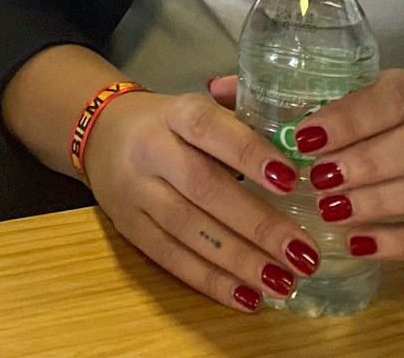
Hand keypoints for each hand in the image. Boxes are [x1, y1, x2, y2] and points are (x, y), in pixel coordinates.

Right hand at [80, 90, 320, 313]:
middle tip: (303, 253)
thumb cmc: (170, 123)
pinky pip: (171, 259)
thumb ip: (246, 118)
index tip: (291, 180)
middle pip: (204, 188)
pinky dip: (211, 281)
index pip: (210, 128)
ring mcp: (136, 191)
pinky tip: (248, 297)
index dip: (249, 153)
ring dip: (240, 261)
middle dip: (258, 224)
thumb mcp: (199, 106)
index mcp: (174, 113)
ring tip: (284, 283)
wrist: (100, 133)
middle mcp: (151, 150)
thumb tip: (303, 142)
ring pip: (188, 230)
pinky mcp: (128, 228)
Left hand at [210, 69, 403, 262]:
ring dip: (381, 202)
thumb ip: (283, 92)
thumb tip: (215, 86)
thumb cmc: (378, 117)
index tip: (302, 137)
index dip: (347, 119)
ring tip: (330, 213)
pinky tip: (359, 245)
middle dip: (365, 163)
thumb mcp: (344, 93)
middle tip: (315, 182)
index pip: (387, 98)